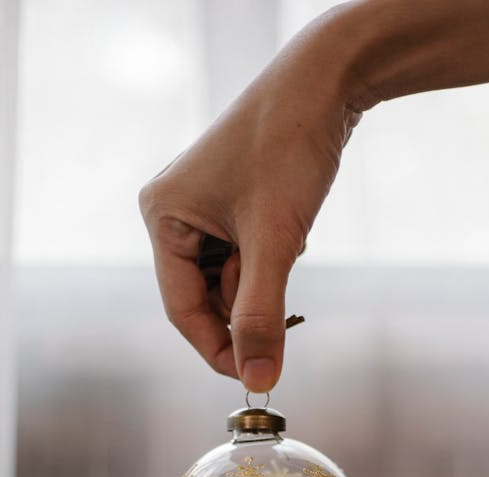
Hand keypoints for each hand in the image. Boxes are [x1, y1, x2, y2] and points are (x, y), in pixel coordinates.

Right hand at [139, 25, 360, 392]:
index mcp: (163, 217)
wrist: (325, 84)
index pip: (181, 310)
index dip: (218, 348)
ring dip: (265, 278)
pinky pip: (248, 257)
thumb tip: (258, 380)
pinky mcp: (233, 206)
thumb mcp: (274, 243)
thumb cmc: (288, 149)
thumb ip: (262, 316)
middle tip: (283, 289)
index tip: (255, 376)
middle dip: (248, 302)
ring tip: (286, 236)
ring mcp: (203, 209)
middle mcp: (174, 214)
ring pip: (232, 281)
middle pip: (206, 298)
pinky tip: (289, 225)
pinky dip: (272, 257)